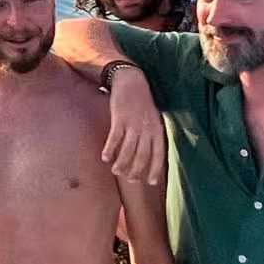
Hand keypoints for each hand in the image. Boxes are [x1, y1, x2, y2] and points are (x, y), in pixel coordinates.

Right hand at [100, 70, 164, 184]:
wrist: (131, 81)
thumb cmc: (141, 102)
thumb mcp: (152, 118)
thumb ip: (151, 134)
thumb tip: (147, 152)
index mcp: (157, 129)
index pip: (158, 154)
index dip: (155, 169)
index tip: (151, 182)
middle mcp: (147, 129)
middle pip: (142, 155)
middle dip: (137, 170)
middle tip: (130, 179)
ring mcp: (133, 124)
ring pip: (128, 150)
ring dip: (122, 163)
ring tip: (116, 171)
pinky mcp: (120, 118)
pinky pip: (115, 138)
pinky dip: (110, 149)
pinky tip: (105, 158)